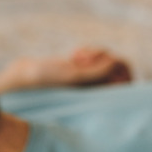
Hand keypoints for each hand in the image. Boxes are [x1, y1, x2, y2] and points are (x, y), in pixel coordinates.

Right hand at [0, 47, 131, 92]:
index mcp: (98, 100)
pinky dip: (89, 51)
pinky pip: (97, 56)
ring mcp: (90, 81)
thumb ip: (97, 72)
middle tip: (87, 60)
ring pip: (109, 60)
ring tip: (78, 57)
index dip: (119, 68)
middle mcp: (97, 91)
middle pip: (121, 69)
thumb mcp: (73, 76)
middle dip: (107, 58)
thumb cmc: (47, 83)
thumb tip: (116, 63)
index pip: (126, 83)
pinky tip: (75, 55)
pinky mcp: (82, 70)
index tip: (102, 65)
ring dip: (97, 53)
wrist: (26, 77)